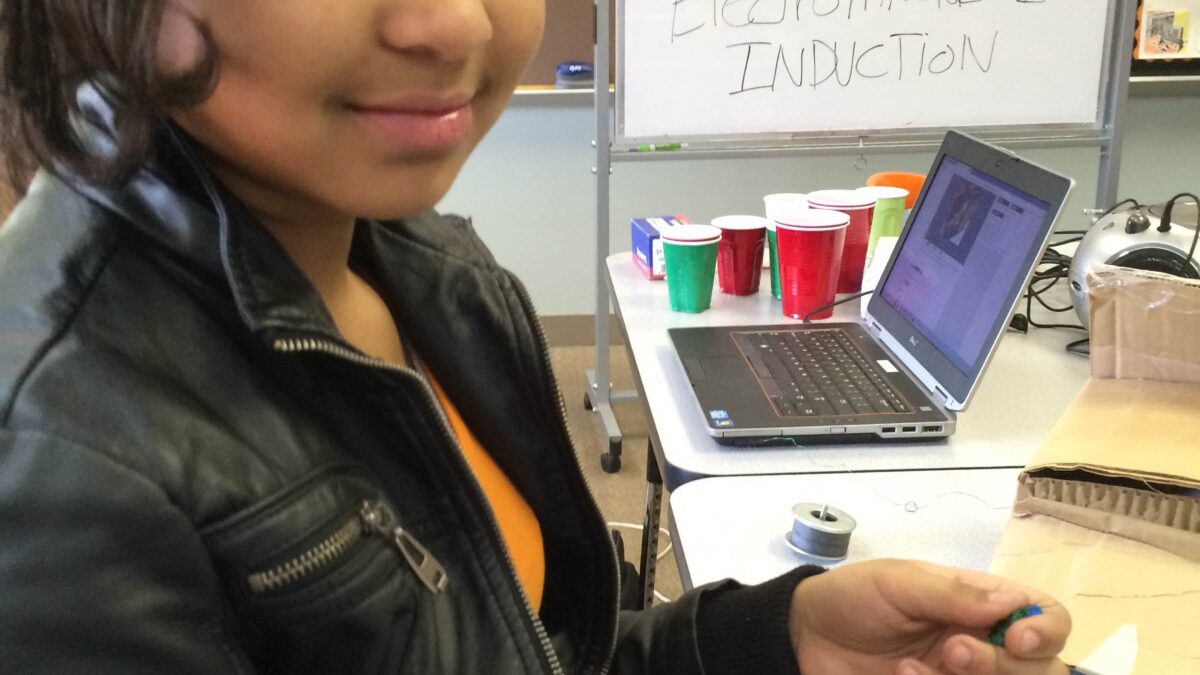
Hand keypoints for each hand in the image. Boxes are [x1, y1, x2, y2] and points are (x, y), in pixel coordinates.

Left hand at [789, 559, 1070, 674]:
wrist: (803, 638)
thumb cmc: (852, 598)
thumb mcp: (897, 582)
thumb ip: (953, 593)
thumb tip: (1012, 602)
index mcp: (982, 604)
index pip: (1046, 617)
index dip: (1047, 629)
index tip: (1018, 636)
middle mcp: (983, 645)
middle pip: (1041, 668)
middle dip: (1003, 664)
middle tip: (952, 651)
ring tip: (916, 668)